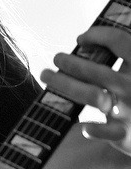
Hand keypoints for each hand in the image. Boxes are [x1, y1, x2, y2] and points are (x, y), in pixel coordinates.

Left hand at [40, 26, 130, 154]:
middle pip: (98, 71)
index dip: (98, 35)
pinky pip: (108, 132)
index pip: (119, 41)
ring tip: (46, 75)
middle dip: (72, 63)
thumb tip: (85, 41)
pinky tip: (83, 127)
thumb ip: (120, 58)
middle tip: (56, 57)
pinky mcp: (125, 133)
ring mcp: (129, 110)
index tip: (80, 39)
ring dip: (65, 84)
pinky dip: (94, 129)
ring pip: (93, 96)